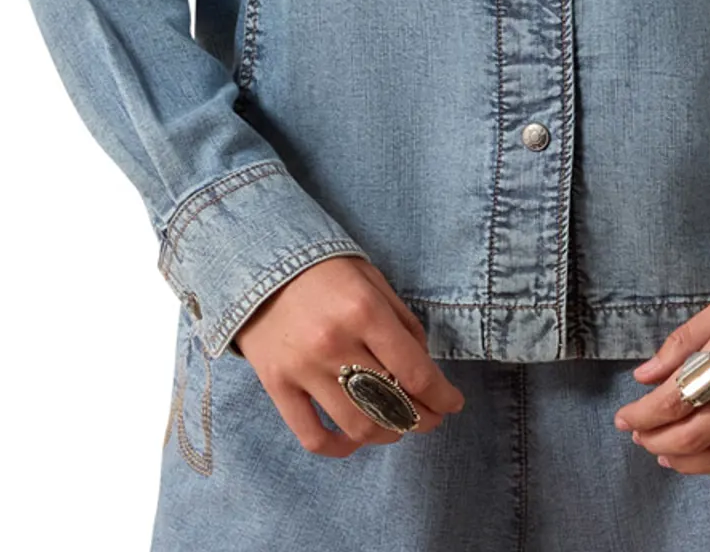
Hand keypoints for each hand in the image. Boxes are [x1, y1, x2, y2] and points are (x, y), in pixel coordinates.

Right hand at [233, 255, 466, 458]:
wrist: (256, 261)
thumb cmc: (323, 268)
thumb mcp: (372, 279)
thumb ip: (402, 321)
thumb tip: (424, 366)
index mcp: (363, 311)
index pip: (415, 371)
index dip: (441, 396)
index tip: (453, 404)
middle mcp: (334, 344)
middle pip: (390, 405)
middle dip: (421, 419)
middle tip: (430, 418)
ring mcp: (302, 369)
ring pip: (358, 426)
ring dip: (387, 434)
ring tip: (397, 426)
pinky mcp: (276, 386)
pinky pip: (313, 436)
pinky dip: (340, 448)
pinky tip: (355, 439)